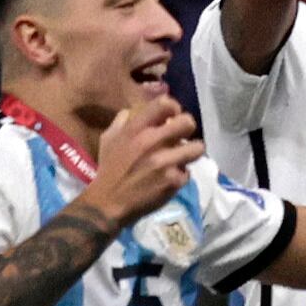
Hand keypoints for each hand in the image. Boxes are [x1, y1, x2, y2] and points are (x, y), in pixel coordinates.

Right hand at [87, 94, 202, 229]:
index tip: (172, 117)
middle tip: (182, 137)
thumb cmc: (109, 169)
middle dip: (188, 129)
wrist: (108, 202)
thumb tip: (134, 110)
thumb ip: (123, 122)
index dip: (174, 108)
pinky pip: (188, 172)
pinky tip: (171, 178)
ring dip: (190, 153)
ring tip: (181, 158)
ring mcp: (165, 162)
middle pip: (188, 122)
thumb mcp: (109, 139)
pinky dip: (181, 175)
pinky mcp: (174, 180)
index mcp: (135, 129)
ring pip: (197, 148)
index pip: (165, 104)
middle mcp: (152, 142)